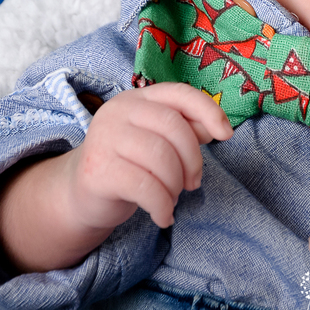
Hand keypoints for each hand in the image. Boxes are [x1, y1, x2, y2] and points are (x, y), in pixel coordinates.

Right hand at [62, 82, 232, 230]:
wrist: (83, 195)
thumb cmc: (130, 164)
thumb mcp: (159, 141)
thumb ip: (187, 130)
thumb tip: (218, 128)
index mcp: (138, 98)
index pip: (180, 93)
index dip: (208, 111)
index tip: (226, 135)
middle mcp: (118, 110)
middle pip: (174, 127)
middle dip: (193, 160)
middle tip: (193, 183)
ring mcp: (104, 138)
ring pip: (161, 158)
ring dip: (176, 185)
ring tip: (172, 197)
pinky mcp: (98, 170)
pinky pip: (145, 187)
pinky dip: (163, 206)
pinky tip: (163, 216)